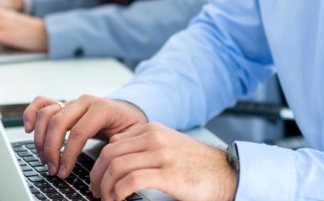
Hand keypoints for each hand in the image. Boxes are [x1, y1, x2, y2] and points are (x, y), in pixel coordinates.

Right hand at [24, 95, 146, 177]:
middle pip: (59, 123)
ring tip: (45, 158)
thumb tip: (106, 158)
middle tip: (52, 169)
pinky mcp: (64, 104)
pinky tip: (28, 128)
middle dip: (52, 149)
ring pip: (47, 114)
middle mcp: (84, 102)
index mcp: (102, 109)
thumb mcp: (132, 136)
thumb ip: (120, 144)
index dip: (68, 154)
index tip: (64, 171)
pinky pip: (42, 103)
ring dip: (41, 138)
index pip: (79, 132)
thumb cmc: (128, 126)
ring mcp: (73, 102)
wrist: (127, 112)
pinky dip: (32, 113)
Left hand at [93, 124, 237, 200]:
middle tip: (96, 192)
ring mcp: (162, 155)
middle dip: (97, 177)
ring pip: (117, 167)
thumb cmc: (197, 166)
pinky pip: (131, 180)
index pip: (112, 145)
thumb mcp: (168, 145)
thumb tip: (114, 148)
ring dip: (106, 187)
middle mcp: (155, 138)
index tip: (97, 181)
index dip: (98, 166)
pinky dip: (118, 192)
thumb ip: (143, 145)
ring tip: (107, 199)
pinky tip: (118, 199)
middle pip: (110, 155)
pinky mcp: (168, 174)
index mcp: (152, 130)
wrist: (227, 174)